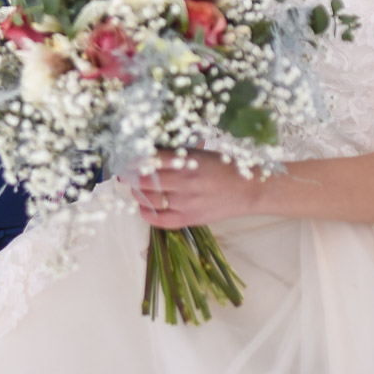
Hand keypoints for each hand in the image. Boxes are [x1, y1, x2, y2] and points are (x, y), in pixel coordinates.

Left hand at [129, 149, 265, 227]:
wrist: (248, 190)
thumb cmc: (223, 167)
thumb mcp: (199, 153)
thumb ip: (175, 154)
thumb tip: (146, 154)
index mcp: (187, 162)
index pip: (150, 160)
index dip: (133, 160)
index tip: (126, 158)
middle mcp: (184, 182)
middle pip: (145, 181)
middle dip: (131, 177)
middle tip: (126, 173)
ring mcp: (186, 203)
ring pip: (149, 200)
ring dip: (138, 193)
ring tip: (137, 188)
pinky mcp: (190, 219)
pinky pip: (160, 220)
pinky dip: (147, 214)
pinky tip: (144, 208)